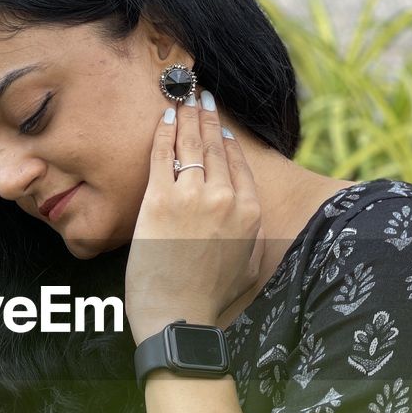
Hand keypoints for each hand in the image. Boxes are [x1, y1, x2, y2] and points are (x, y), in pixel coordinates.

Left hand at [125, 93, 264, 343]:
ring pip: (190, 143)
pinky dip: (163, 132)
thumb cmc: (208, 300)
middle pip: (215, 147)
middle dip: (207, 116)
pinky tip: (164, 117)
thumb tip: (250, 223)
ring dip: (187, 115)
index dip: (227, 141)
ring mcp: (192, 196)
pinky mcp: (159, 200)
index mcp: (249, 213)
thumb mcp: (246, 267)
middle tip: (201, 97)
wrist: (178, 316)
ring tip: (183, 97)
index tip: (220, 127)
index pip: (238, 164)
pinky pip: (162, 155)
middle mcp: (224, 198)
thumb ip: (252, 238)